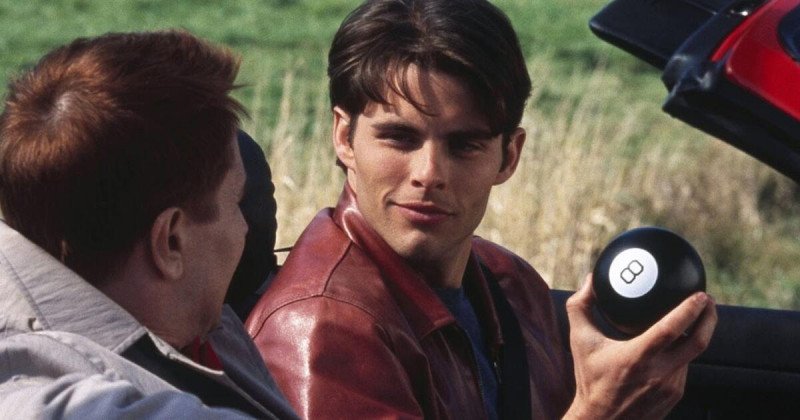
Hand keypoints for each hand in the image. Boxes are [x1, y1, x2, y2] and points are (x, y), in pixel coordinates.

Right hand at [563, 274, 716, 418]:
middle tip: (708, 301)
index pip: (672, 329)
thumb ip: (580, 307)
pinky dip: (682, 353)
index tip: (700, 295)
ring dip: (694, 335)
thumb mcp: (580, 341)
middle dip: (709, 318)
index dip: (689, 310)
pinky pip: (685, 367)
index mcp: (637, 358)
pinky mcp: (675, 395)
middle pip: (698, 342)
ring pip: (690, 355)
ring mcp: (670, 386)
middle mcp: (659, 373)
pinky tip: (675, 344)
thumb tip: (590, 281)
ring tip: (692, 319)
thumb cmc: (589, 380)